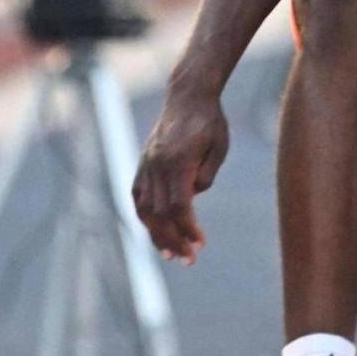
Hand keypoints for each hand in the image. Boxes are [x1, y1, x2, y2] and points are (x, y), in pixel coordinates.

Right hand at [132, 90, 228, 264]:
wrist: (188, 95)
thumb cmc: (210, 121)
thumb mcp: (219, 147)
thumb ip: (205, 176)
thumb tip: (191, 200)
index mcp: (178, 160)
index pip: (179, 205)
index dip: (188, 229)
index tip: (200, 244)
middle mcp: (157, 164)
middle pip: (159, 213)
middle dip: (173, 240)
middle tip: (189, 260)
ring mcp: (146, 163)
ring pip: (144, 208)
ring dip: (156, 234)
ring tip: (170, 254)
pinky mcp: (143, 163)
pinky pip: (138, 196)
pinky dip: (145, 217)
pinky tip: (155, 231)